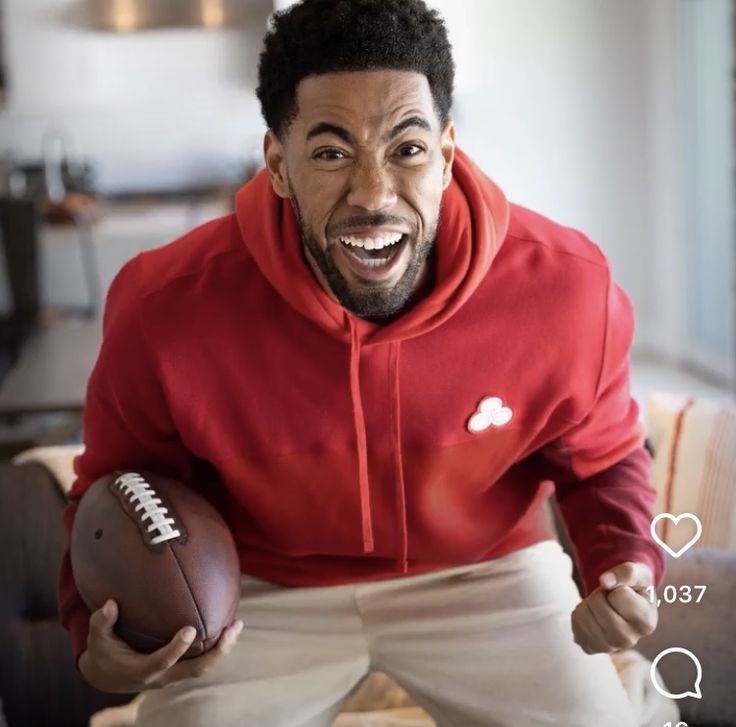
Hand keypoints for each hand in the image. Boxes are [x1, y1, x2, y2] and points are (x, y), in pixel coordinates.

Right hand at [78, 599, 243, 692]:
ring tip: (237, 625)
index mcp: (142, 670)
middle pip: (195, 670)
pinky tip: (228, 627)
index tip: (190, 629)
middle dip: (217, 652)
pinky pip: (202, 662)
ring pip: (203, 668)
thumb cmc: (104, 652)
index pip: (163, 661)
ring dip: (223, 649)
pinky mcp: (179, 670)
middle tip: (233, 628)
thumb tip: (110, 604)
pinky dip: (216, 648)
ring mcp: (174, 676)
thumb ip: (102, 622)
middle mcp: (162, 677)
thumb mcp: (97, 639)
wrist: (107, 677)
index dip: (177, 648)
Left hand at [571, 562, 656, 654]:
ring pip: (584, 617)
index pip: (619, 596)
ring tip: (602, 606)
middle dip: (600, 594)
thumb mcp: (637, 573)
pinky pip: (575, 626)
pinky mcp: (592, 648)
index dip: (617, 587)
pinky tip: (593, 616)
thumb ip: (626, 573)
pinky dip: (579, 615)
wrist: (624, 603)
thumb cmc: (633, 586)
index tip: (623, 591)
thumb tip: (604, 581)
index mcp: (646, 622)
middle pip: (599, 606)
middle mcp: (630, 640)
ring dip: (588, 604)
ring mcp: (610, 647)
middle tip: (609, 597)